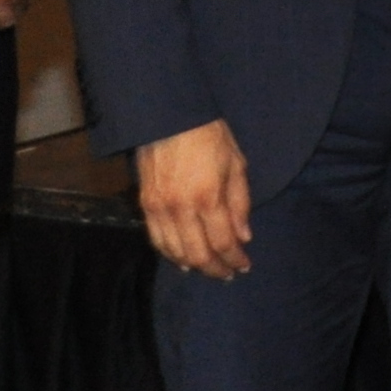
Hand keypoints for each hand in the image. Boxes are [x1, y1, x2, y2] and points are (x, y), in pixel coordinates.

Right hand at [137, 118, 253, 278]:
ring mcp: (159, 207)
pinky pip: (156, 238)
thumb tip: (243, 237)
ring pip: (175, 251)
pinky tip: (182, 259)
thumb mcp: (236, 165)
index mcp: (208, 198)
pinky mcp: (145, 203)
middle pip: (198, 254)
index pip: (223, 243)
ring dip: (194, 265)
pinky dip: (170, 253)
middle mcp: (181, 208)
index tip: (245, 266)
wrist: (170, 115)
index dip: (235, 260)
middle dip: (216, 269)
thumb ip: (240, 204)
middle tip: (229, 275)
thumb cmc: (210, 136)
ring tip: (209, 270)